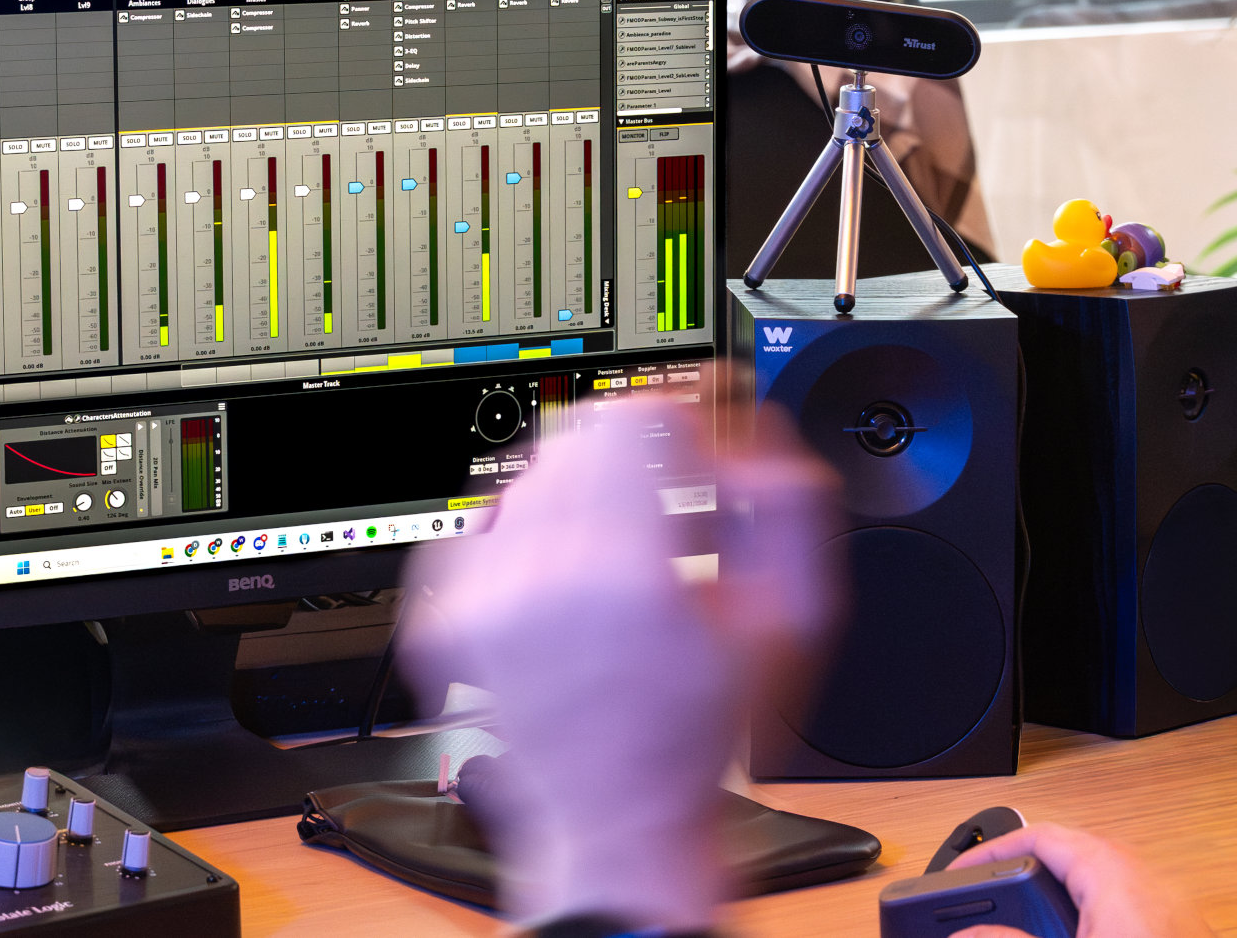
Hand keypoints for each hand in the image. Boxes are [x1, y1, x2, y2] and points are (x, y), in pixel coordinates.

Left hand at [398, 392, 838, 931]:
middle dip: (633, 450)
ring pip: (529, 477)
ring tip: (624, 553)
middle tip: (671, 491)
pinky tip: (567, 578)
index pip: (630, 420)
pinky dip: (527, 534)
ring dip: (582, 491)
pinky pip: (481, 527)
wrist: (618, 824)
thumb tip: (761, 437)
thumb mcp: (788, 623)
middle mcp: (539, 578)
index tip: (702, 426)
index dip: (679, 411)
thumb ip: (790, 510)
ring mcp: (482, 600)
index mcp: (625, 574)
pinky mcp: (447, 619)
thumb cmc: (702, 738)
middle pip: (577, 435)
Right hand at [947, 823, 1215, 937]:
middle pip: (1064, 859)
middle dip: (1020, 882)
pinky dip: (1082, 919)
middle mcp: (1139, 875)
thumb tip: (969, 935)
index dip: (992, 852)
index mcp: (1111, 871)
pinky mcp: (1170, 927)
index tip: (961, 875)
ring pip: (1090, 886)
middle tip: (986, 907)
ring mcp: (1160, 902)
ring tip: (1024, 927)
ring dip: (1052, 906)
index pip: (1039, 836)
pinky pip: (1115, 908)